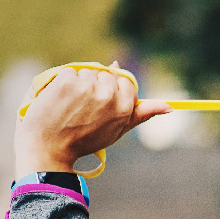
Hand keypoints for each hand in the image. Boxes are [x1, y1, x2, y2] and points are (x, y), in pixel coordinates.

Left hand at [14, 62, 171, 174]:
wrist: (49, 147)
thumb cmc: (85, 140)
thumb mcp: (118, 130)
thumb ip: (141, 114)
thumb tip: (169, 107)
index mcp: (124, 108)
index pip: (125, 82)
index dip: (113, 91)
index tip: (101, 103)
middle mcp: (108, 95)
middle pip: (107, 74)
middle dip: (96, 85)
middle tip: (83, 108)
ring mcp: (87, 87)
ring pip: (88, 72)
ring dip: (80, 83)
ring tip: (71, 105)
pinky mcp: (67, 81)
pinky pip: (70, 71)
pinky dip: (63, 82)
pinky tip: (60, 99)